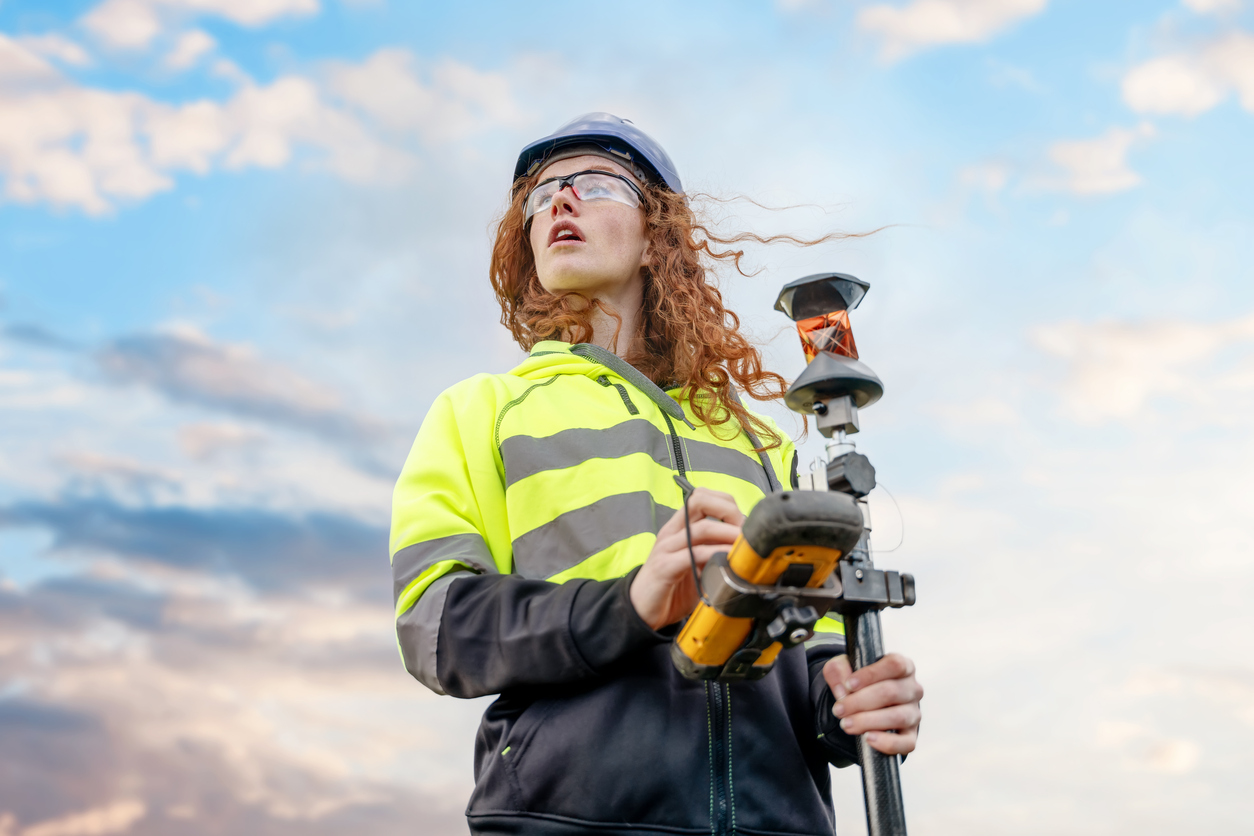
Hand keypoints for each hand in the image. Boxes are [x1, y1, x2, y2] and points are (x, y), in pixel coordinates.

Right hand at [629, 488, 744, 629]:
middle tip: (744, 532)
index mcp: (679, 527)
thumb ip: (713, 551)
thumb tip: (744, 547)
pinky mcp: (665, 568)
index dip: (726, 504)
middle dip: (729, 511)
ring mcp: (667, 548)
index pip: (702, 496)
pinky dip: (715, 554)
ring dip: (729, 534)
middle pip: (699, 500)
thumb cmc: (672, 587)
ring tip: (743, 547)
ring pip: (702, 527)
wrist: (641, 610)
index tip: (742, 524)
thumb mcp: (697, 564)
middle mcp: (672, 532)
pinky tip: (727, 562)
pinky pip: (694, 554)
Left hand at [822, 652, 921, 755]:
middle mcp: (913, 689)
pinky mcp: (911, 736)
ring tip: (846, 724)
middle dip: (860, 702)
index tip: (849, 684)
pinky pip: (906, 743)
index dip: (871, 674)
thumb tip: (842, 690)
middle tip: (839, 710)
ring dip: (868, 721)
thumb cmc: (858, 682)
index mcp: (903, 666)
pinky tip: (868, 738)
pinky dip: (887, 743)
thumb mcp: (844, 668)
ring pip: (898, 717)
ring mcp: (914, 713)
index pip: (895, 665)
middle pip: (892, 692)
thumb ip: (838, 670)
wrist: (864, 704)